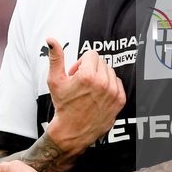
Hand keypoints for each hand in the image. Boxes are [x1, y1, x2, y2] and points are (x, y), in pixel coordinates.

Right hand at [45, 37, 125, 152]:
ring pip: (110, 71)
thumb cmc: (63, 106)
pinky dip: (109, 86)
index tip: (75, 75)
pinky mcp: (120, 100)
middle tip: (81, 83)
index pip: (91, 54)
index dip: (81, 63)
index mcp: (88, 76)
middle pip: (101, 62)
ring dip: (100, 77)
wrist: (72, 131)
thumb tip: (51, 40)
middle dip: (91, 69)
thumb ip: (56, 58)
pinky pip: (117, 82)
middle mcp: (103, 83)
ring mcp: (113, 92)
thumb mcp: (55, 81)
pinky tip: (98, 96)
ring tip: (89, 90)